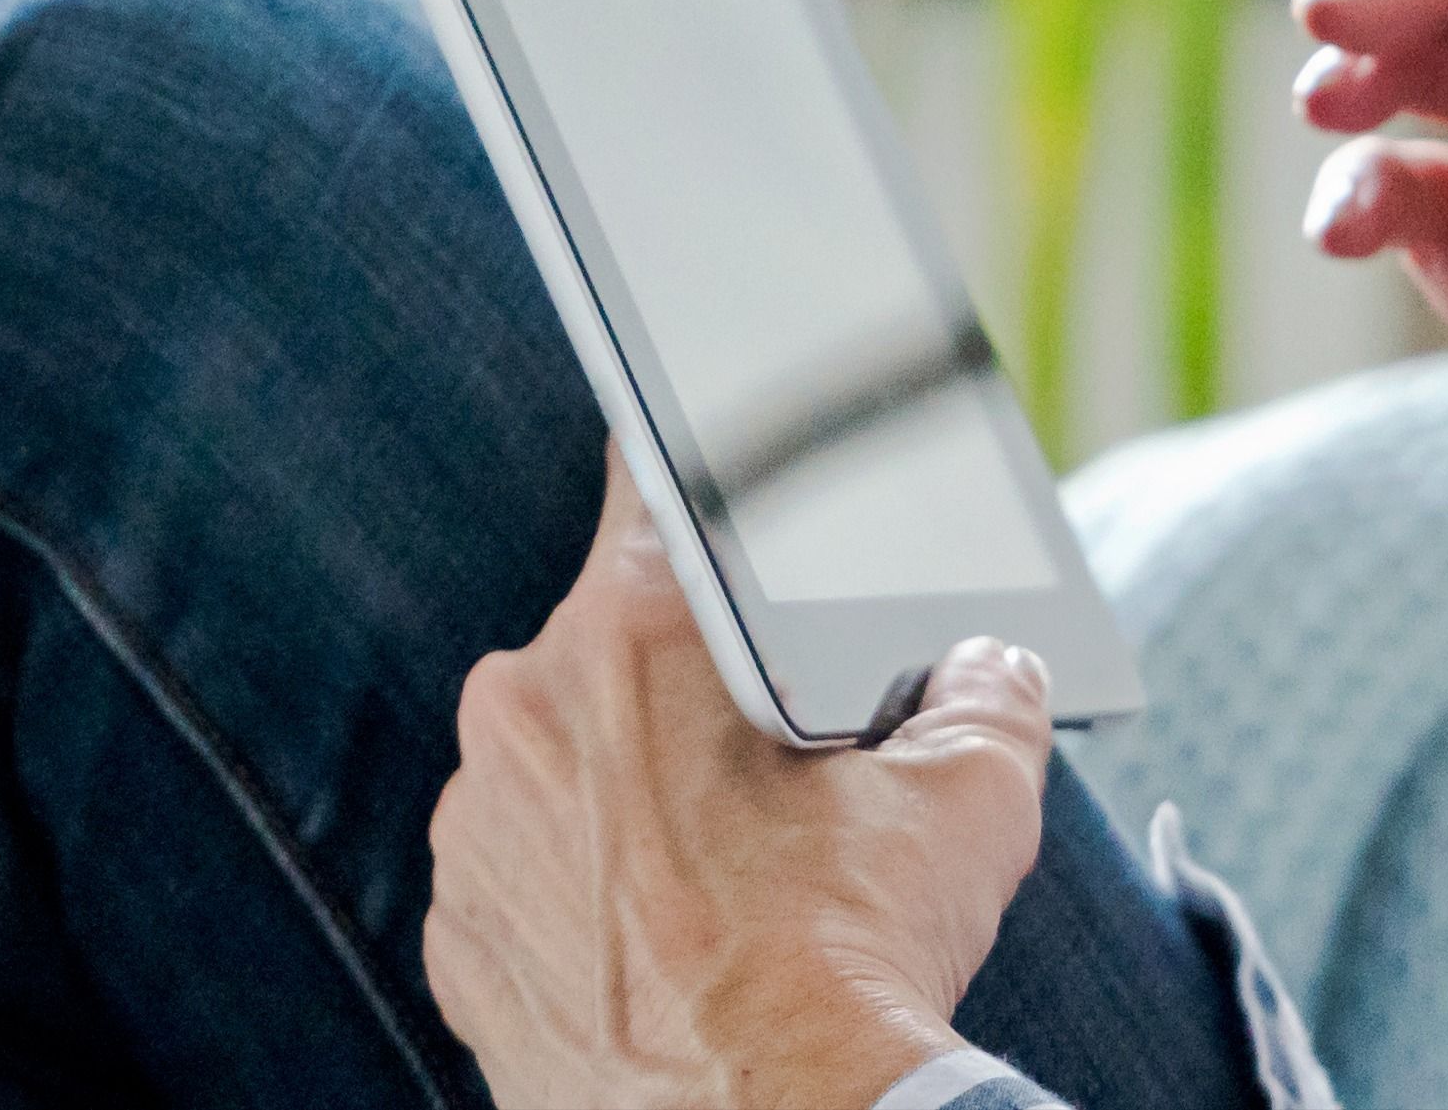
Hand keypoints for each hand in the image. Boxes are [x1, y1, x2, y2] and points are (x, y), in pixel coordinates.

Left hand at [424, 453, 1054, 1109]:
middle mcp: (522, 709)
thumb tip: (990, 668)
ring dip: (629, 797)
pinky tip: (667, 945)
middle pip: (614, 644)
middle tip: (778, 761)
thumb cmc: (854, 968)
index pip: (649, 479)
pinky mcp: (458, 941)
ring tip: (727, 877)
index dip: (699, 481)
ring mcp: (476, 832)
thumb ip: (986, 689)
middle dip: (690, 686)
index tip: (718, 495)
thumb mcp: (969, 800)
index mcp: (633, 632)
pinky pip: (524, 881)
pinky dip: (583, 901)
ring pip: (561, 767)